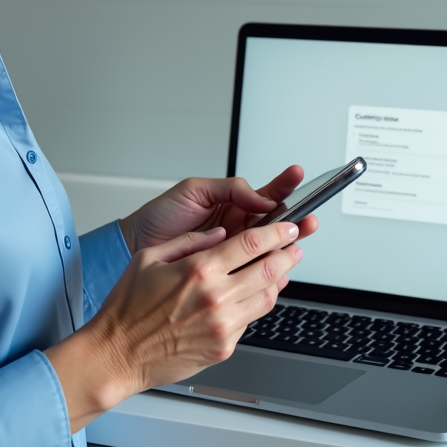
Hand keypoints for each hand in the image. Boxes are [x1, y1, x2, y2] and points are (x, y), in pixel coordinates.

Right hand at [44, 220, 304, 431]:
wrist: (118, 354)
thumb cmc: (127, 309)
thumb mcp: (150, 258)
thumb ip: (189, 241)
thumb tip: (219, 234)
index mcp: (199, 270)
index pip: (253, 244)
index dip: (277, 231)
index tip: (288, 226)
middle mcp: (216, 298)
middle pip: (270, 270)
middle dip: (288, 253)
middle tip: (295, 245)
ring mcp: (223, 326)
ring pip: (268, 298)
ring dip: (279, 280)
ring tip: (281, 269)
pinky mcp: (224, 347)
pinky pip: (251, 321)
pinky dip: (257, 304)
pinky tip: (254, 296)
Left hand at [120, 165, 316, 253]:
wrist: (136, 245)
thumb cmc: (161, 216)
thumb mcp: (194, 191)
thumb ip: (230, 189)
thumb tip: (261, 196)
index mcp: (232, 204)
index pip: (265, 193)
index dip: (284, 186)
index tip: (298, 176)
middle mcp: (237, 226)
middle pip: (275, 221)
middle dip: (296, 216)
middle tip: (310, 215)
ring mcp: (233, 250)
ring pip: (269, 246)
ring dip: (287, 241)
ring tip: (302, 233)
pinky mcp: (227, 271)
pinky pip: (253, 270)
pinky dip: (269, 268)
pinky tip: (280, 264)